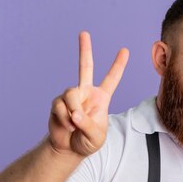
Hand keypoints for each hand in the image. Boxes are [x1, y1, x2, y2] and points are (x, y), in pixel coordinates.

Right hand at [48, 31, 128, 156]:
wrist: (68, 148)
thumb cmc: (87, 142)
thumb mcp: (95, 137)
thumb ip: (87, 124)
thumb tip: (74, 113)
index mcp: (101, 98)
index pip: (111, 79)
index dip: (118, 65)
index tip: (125, 50)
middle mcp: (86, 93)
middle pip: (85, 66)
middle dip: (84, 49)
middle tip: (84, 33)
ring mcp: (71, 96)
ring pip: (70, 93)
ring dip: (73, 111)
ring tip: (74, 125)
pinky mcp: (57, 103)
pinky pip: (59, 106)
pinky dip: (64, 119)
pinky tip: (67, 126)